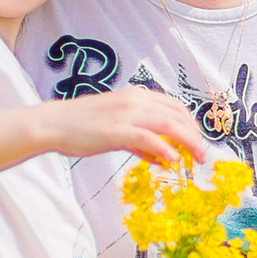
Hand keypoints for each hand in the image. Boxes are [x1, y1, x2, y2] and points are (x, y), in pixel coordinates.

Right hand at [36, 90, 206, 164]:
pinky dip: (166, 149)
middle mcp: (136, 100)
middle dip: (194, 135)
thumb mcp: (116, 130)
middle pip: (178, 114)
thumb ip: (139, 142)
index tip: (197, 142)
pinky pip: (150, 138)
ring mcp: (127, 114)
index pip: (175, 106)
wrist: (54, 123)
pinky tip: (173, 161)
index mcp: (137, 96)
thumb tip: (160, 157)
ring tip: (196, 158)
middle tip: (202, 154)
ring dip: (188, 142)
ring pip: (170, 124)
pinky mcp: (118, 130)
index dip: (191, 124)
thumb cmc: (82, 127)